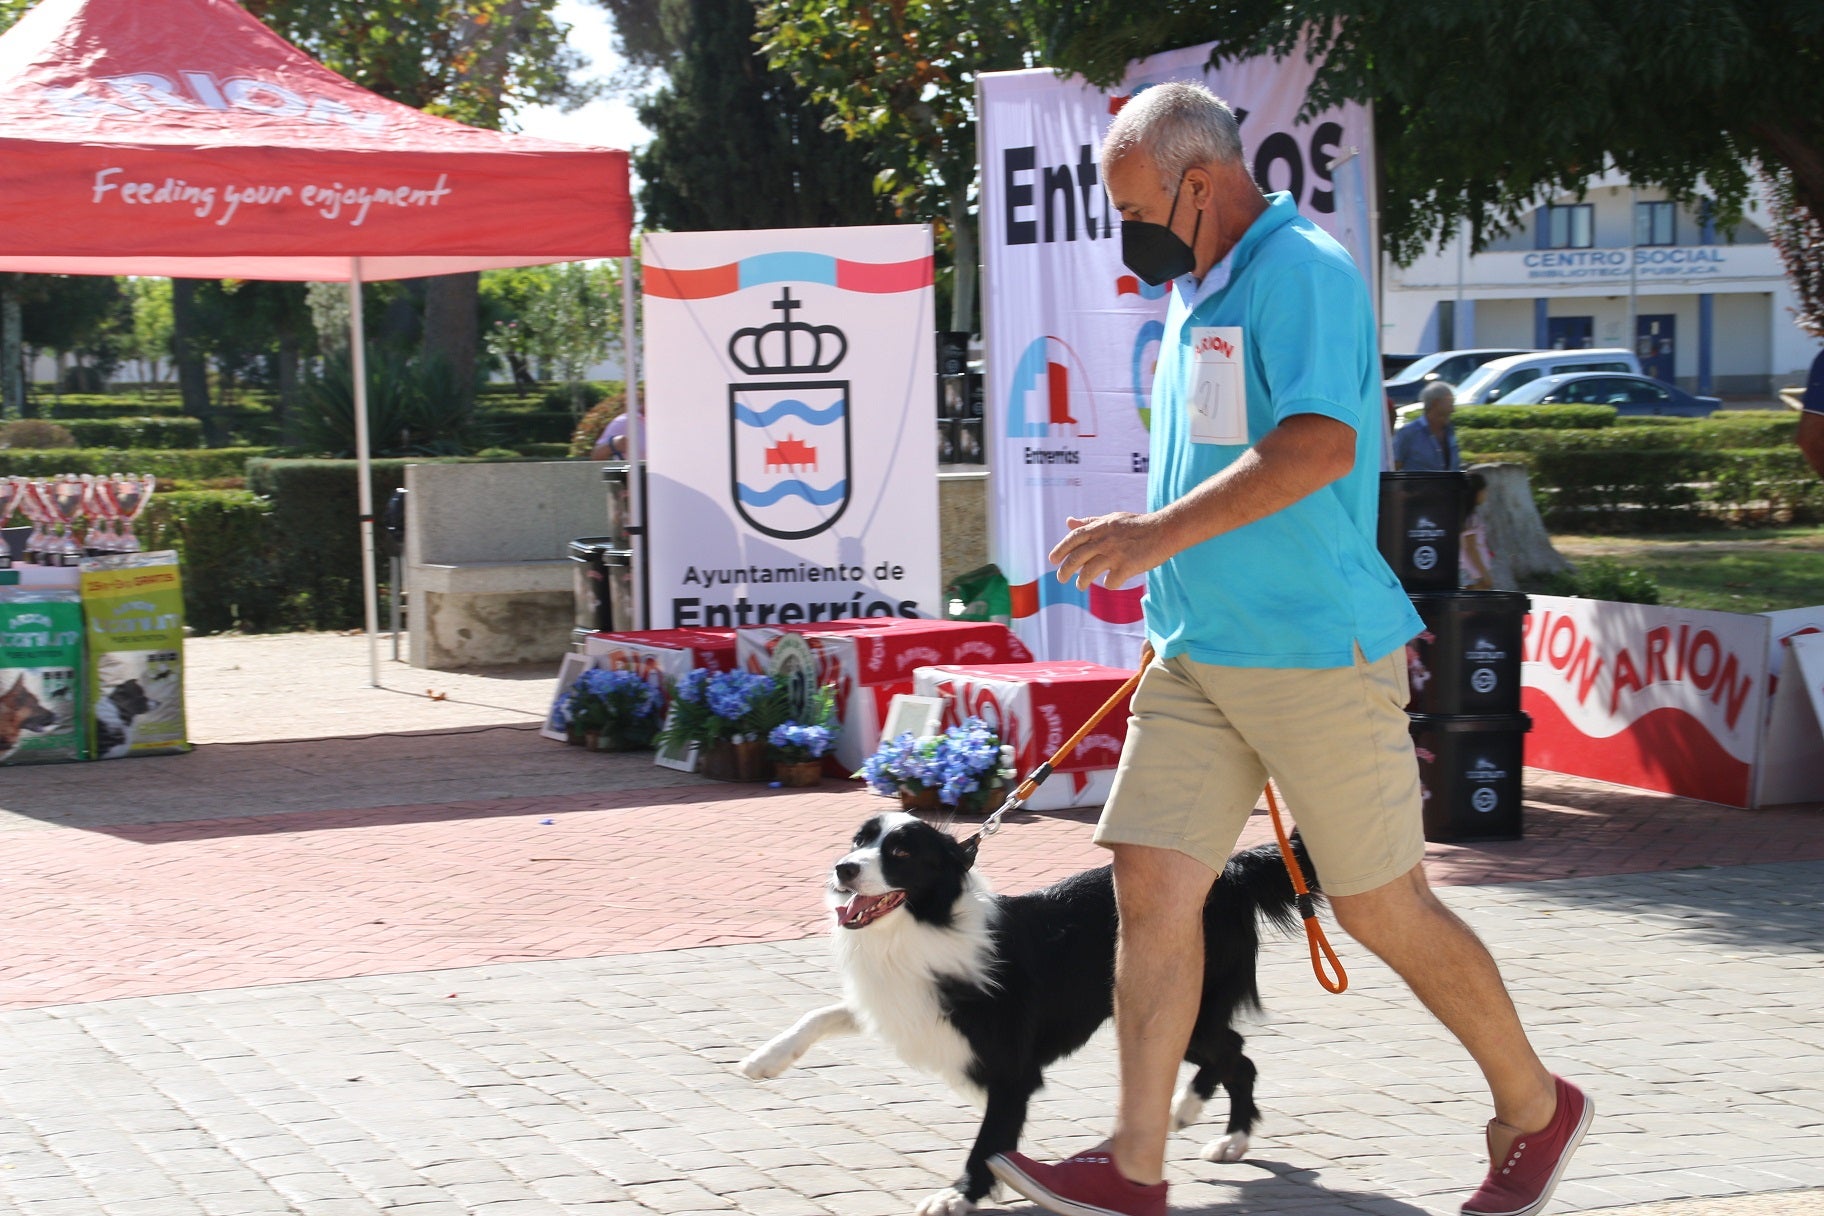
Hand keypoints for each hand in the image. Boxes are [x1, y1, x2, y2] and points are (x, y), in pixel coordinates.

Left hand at [1048, 512, 1174, 590]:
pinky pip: (1111, 581)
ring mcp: (1116, 554)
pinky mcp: (1128, 566)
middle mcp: (1104, 540)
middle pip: (1076, 558)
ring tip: (1080, 585)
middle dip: (1065, 570)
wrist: (1165, 530)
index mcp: (1100, 528)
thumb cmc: (1137, 525)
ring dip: (1082, 581)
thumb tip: (1068, 521)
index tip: (1052, 560)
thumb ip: (1090, 522)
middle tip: (1061, 578)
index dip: (1061, 549)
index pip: (1073, 538)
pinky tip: (1110, 583)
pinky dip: (1109, 584)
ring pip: (1089, 572)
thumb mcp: (1111, 519)